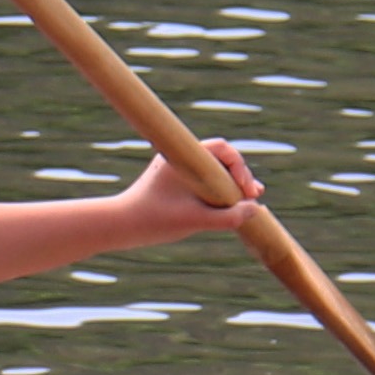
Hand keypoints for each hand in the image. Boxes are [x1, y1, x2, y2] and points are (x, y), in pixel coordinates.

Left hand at [124, 140, 259, 233]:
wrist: (120, 225)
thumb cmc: (154, 220)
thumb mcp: (196, 221)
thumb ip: (228, 217)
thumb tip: (255, 209)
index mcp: (183, 157)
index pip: (222, 149)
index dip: (240, 168)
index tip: (246, 191)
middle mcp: (181, 158)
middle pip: (220, 158)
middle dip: (239, 175)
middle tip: (252, 194)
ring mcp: (178, 170)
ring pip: (212, 170)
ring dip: (230, 183)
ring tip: (248, 198)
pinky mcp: (175, 183)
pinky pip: (203, 180)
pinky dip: (217, 190)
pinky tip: (231, 204)